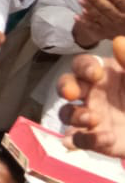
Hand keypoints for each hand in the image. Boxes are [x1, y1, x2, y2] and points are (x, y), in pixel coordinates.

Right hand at [57, 35, 124, 154]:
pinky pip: (77, 140)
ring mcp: (91, 117)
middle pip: (66, 86)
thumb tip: (118, 41)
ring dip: (73, 115)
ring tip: (92, 119)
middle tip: (72, 94)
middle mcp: (92, 94)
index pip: (82, 65)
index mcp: (104, 75)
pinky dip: (85, 139)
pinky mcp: (94, 140)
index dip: (83, 67)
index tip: (95, 74)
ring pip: (66, 113)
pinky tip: (106, 137)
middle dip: (65, 88)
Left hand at [72, 0, 124, 48]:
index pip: (120, 1)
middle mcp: (121, 20)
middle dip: (96, 0)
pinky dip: (84, 22)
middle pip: (108, 9)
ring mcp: (112, 27)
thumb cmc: (124, 9)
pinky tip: (76, 16)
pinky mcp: (104, 33)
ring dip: (89, 9)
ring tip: (81, 0)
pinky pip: (93, 28)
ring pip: (99, 17)